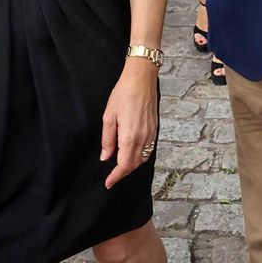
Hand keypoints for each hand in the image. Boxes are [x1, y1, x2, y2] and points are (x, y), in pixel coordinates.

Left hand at [100, 60, 157, 187]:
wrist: (142, 79)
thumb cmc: (123, 94)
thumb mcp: (109, 116)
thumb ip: (108, 139)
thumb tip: (106, 156)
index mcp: (130, 136)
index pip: (124, 164)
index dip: (116, 176)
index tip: (108, 183)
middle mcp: (143, 138)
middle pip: (134, 164)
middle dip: (123, 172)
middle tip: (111, 176)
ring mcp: (151, 134)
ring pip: (143, 158)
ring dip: (132, 165)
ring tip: (120, 166)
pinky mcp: (155, 129)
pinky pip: (148, 149)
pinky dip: (140, 156)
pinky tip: (132, 152)